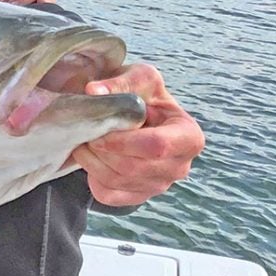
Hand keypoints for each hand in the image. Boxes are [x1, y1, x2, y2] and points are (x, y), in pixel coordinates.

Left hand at [71, 63, 204, 205]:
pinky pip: (108, 195)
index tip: (101, 129)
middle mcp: (179, 167)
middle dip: (104, 150)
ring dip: (93, 161)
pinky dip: (92, 177)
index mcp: (189, 137)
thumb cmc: (141, 97)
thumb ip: (120, 83)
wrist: (132, 118)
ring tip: (86, 141)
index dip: (123, 141)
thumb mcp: (138, 79)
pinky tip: (93, 158)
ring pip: (118, 182)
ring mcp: (159, 185)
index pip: (157, 147)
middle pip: (134, 167)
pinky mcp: (137, 196)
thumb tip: (94, 91)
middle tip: (89, 133)